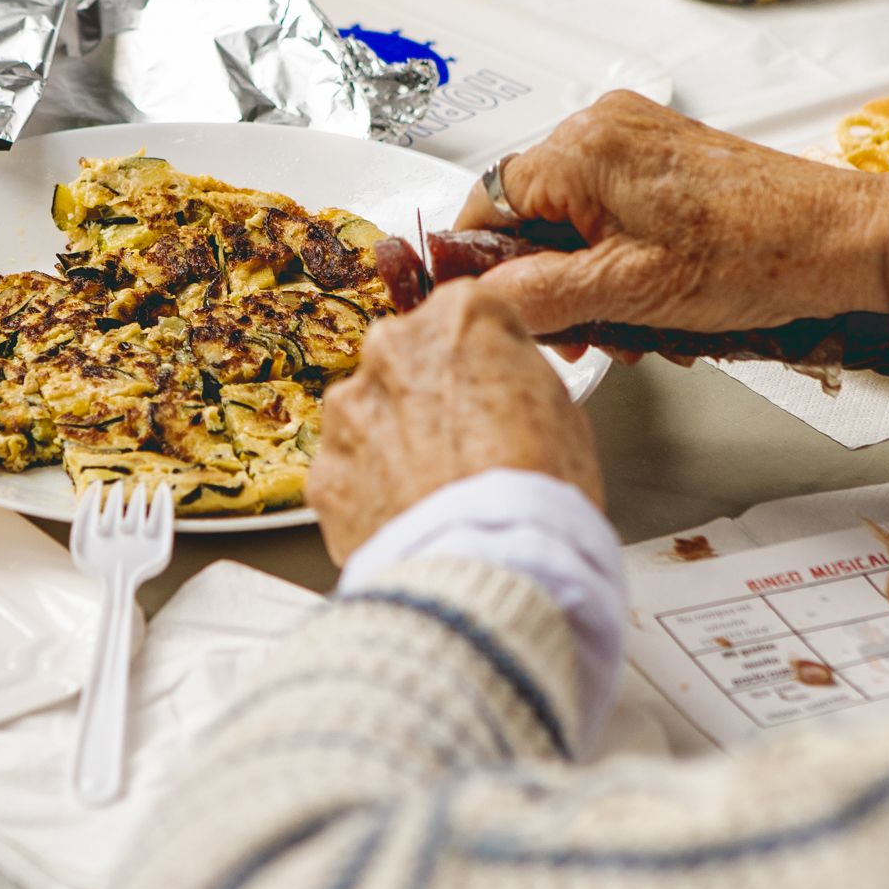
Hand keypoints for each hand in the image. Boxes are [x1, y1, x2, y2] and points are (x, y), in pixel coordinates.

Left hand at [309, 284, 603, 563]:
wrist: (489, 571)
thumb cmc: (538, 494)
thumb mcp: (565, 411)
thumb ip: (518, 376)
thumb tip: (504, 383)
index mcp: (461, 317)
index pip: (468, 317)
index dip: (485, 360)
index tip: (493, 390)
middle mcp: (393, 348)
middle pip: (409, 360)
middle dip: (429, 396)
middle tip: (466, 447)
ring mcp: (350, 410)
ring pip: (370, 415)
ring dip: (394, 443)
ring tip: (436, 492)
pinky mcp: (324, 470)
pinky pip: (348, 472)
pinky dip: (370, 491)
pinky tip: (407, 517)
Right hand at [456, 92, 888, 338]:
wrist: (842, 240)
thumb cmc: (757, 256)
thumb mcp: (628, 292)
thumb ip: (535, 295)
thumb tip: (474, 299)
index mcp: (581, 150)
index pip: (484, 204)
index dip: (484, 266)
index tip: (498, 309)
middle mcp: (601, 126)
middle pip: (527, 210)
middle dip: (545, 277)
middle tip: (582, 329)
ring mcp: (634, 134)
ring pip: (568, 213)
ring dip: (583, 272)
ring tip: (628, 317)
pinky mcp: (662, 151)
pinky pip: (606, 203)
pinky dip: (613, 250)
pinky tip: (649, 289)